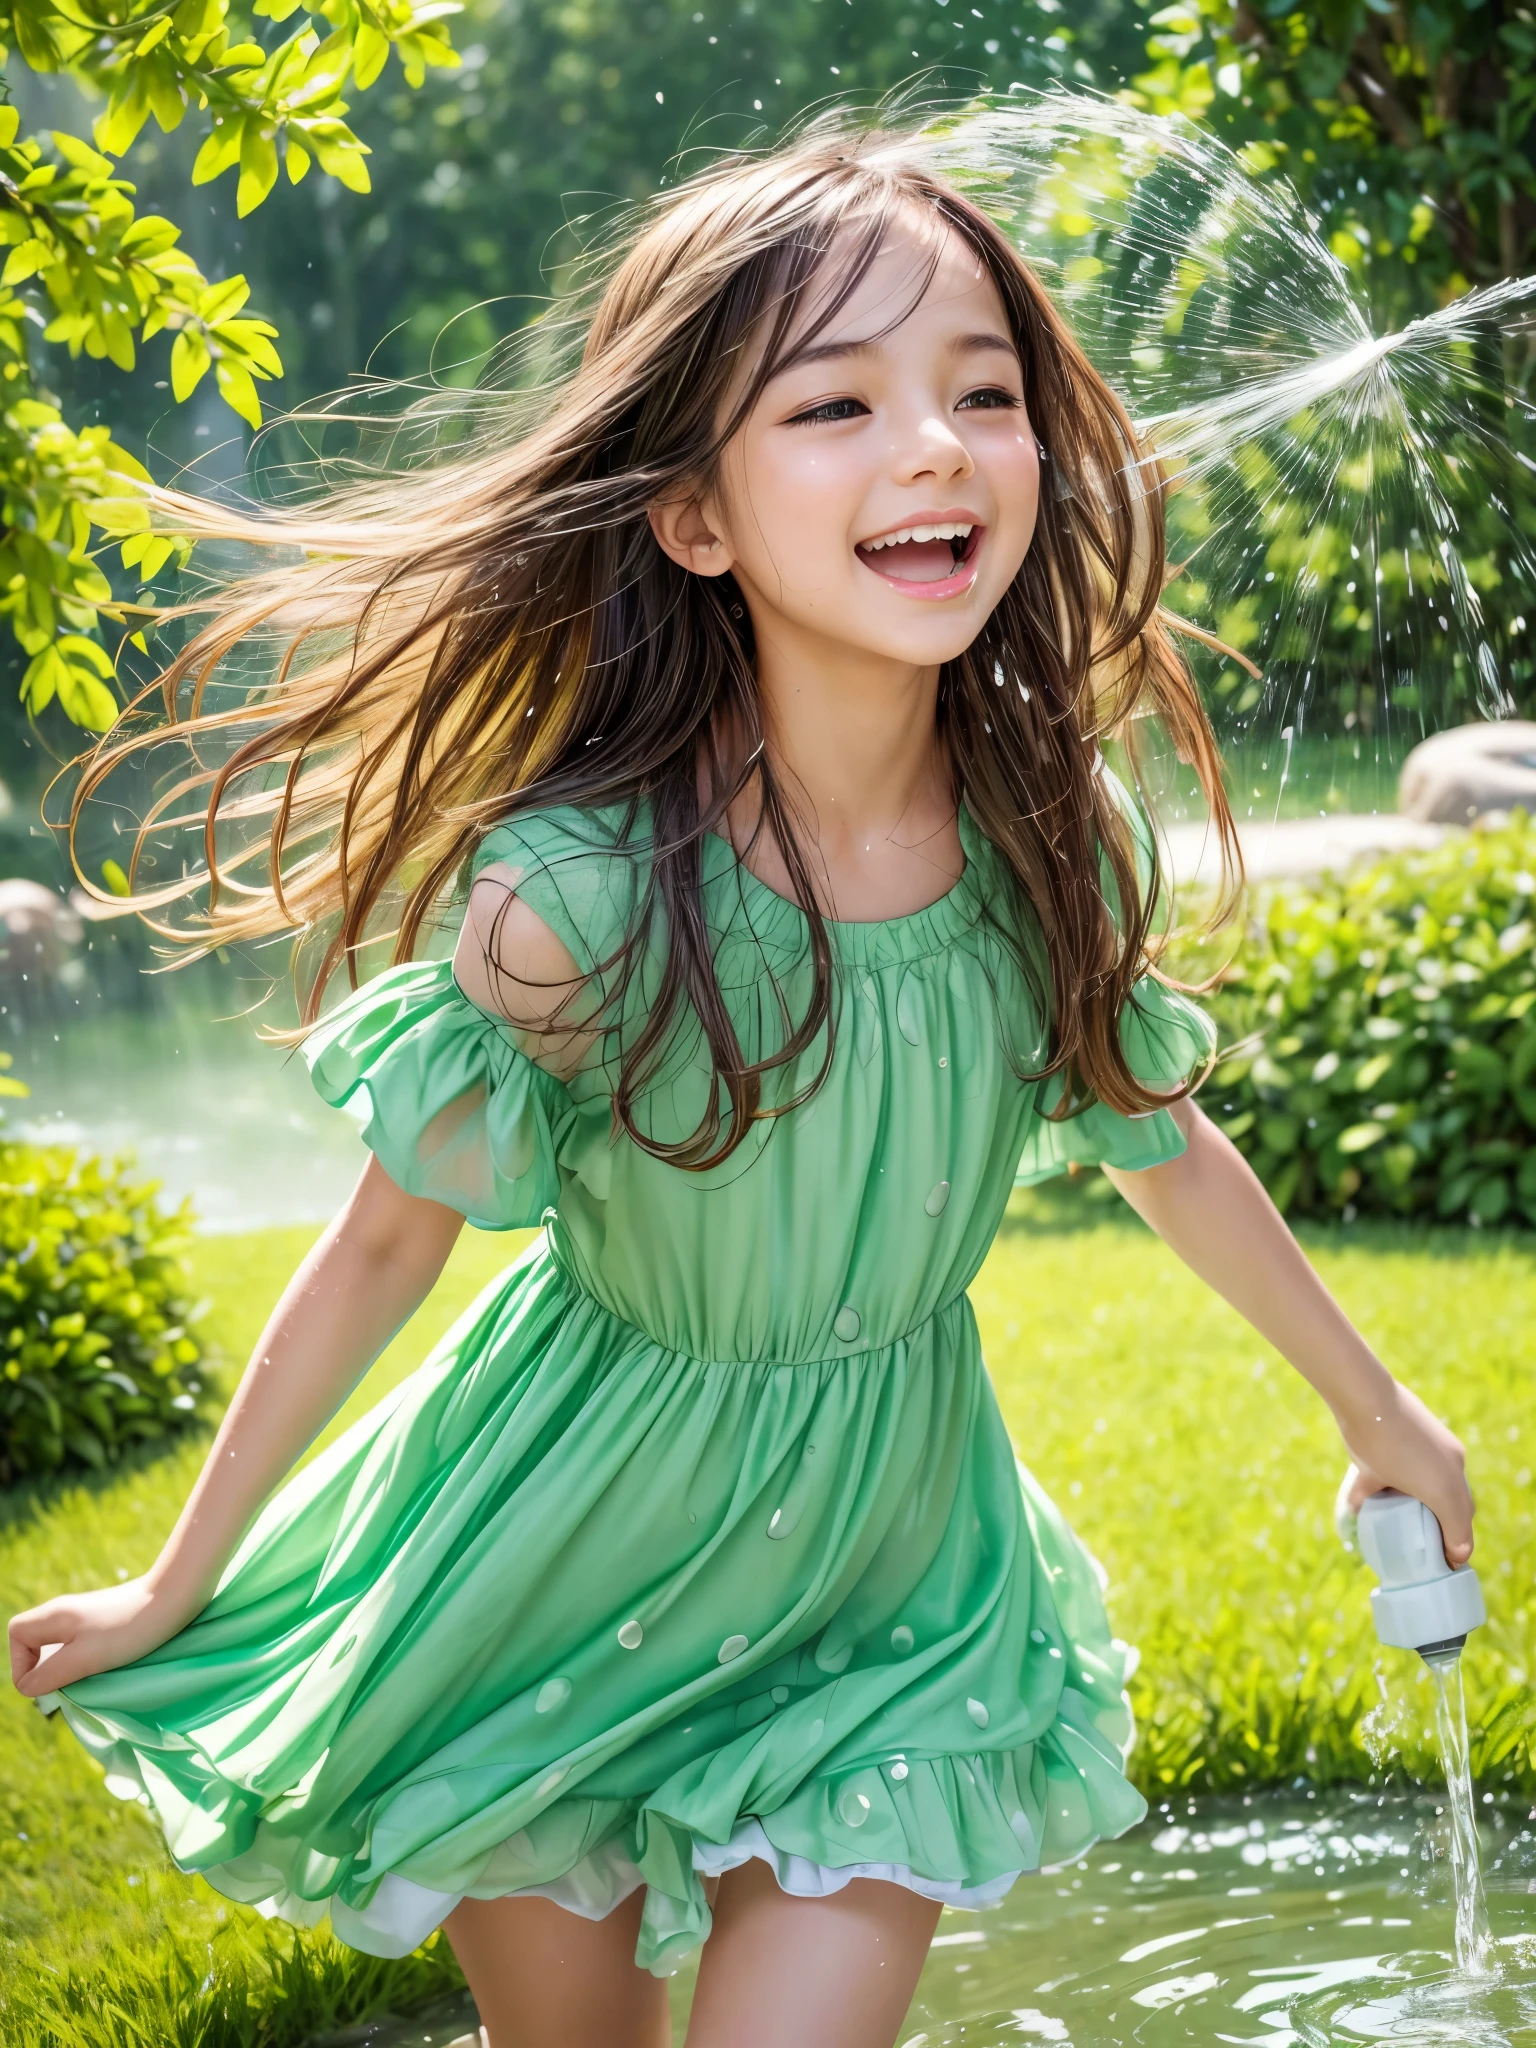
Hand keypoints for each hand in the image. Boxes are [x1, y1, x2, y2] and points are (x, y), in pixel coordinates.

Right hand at [9, 1577, 192, 1697]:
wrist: (176, 1597)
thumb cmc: (129, 1628)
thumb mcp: (84, 1658)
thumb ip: (50, 1674)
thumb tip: (27, 1688)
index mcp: (52, 1615)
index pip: (16, 1638)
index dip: (24, 1664)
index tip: (53, 1678)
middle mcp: (64, 1613)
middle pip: (36, 1645)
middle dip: (49, 1670)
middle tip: (78, 1679)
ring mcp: (85, 1616)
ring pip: (61, 1649)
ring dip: (72, 1668)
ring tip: (97, 1672)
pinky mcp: (106, 1622)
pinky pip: (83, 1646)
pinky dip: (90, 1660)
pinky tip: (111, 1662)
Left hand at [1337, 1379, 1473, 1567]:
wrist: (1369, 1396)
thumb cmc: (1368, 1442)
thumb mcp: (1366, 1477)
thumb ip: (1364, 1499)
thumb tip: (1351, 1513)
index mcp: (1442, 1491)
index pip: (1459, 1532)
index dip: (1455, 1550)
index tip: (1449, 1561)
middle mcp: (1454, 1473)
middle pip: (1464, 1510)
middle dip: (1456, 1529)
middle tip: (1442, 1543)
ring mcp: (1451, 1453)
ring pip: (1459, 1488)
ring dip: (1451, 1503)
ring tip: (1432, 1512)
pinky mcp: (1444, 1437)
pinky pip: (1451, 1468)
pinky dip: (1443, 1481)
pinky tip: (1424, 1480)